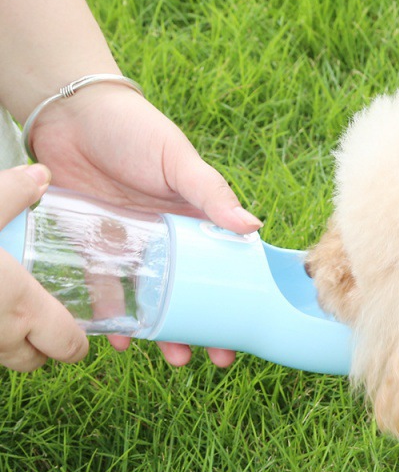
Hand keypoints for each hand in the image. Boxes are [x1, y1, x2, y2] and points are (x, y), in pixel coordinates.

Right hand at [0, 165, 88, 370]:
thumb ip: (12, 194)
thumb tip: (40, 176)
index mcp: (20, 305)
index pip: (66, 345)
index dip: (76, 344)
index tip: (78, 334)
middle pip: (32, 361)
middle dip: (40, 346)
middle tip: (39, 321)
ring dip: (6, 343)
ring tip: (3, 309)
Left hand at [28, 83, 262, 366]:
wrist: (71, 112)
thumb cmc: (134, 130)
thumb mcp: (178, 160)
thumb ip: (211, 192)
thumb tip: (254, 226)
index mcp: (195, 223)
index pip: (221, 272)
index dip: (231, 305)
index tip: (237, 338)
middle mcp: (167, 242)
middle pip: (187, 296)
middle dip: (197, 331)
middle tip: (200, 359)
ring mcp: (131, 248)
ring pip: (149, 301)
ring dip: (160, 332)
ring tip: (167, 356)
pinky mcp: (93, 247)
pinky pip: (103, 290)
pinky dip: (112, 315)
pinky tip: (119, 337)